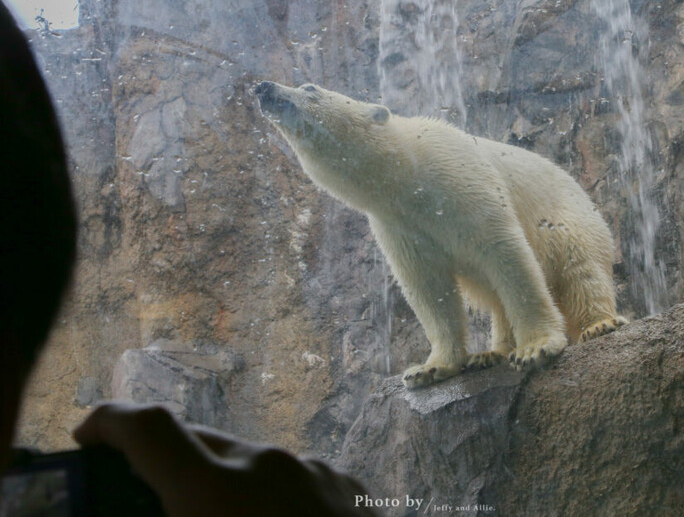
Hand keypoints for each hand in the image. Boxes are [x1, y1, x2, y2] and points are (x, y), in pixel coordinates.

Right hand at [74, 402, 378, 516]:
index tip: (88, 436)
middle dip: (168, 464)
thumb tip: (167, 505)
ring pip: (250, 461)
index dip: (109, 423)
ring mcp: (315, 470)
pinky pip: (294, 477)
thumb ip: (170, 514)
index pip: (149, 427)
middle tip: (152, 500)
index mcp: (219, 491)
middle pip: (199, 442)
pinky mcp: (349, 484)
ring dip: (226, 485)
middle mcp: (268, 465)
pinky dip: (273, 496)